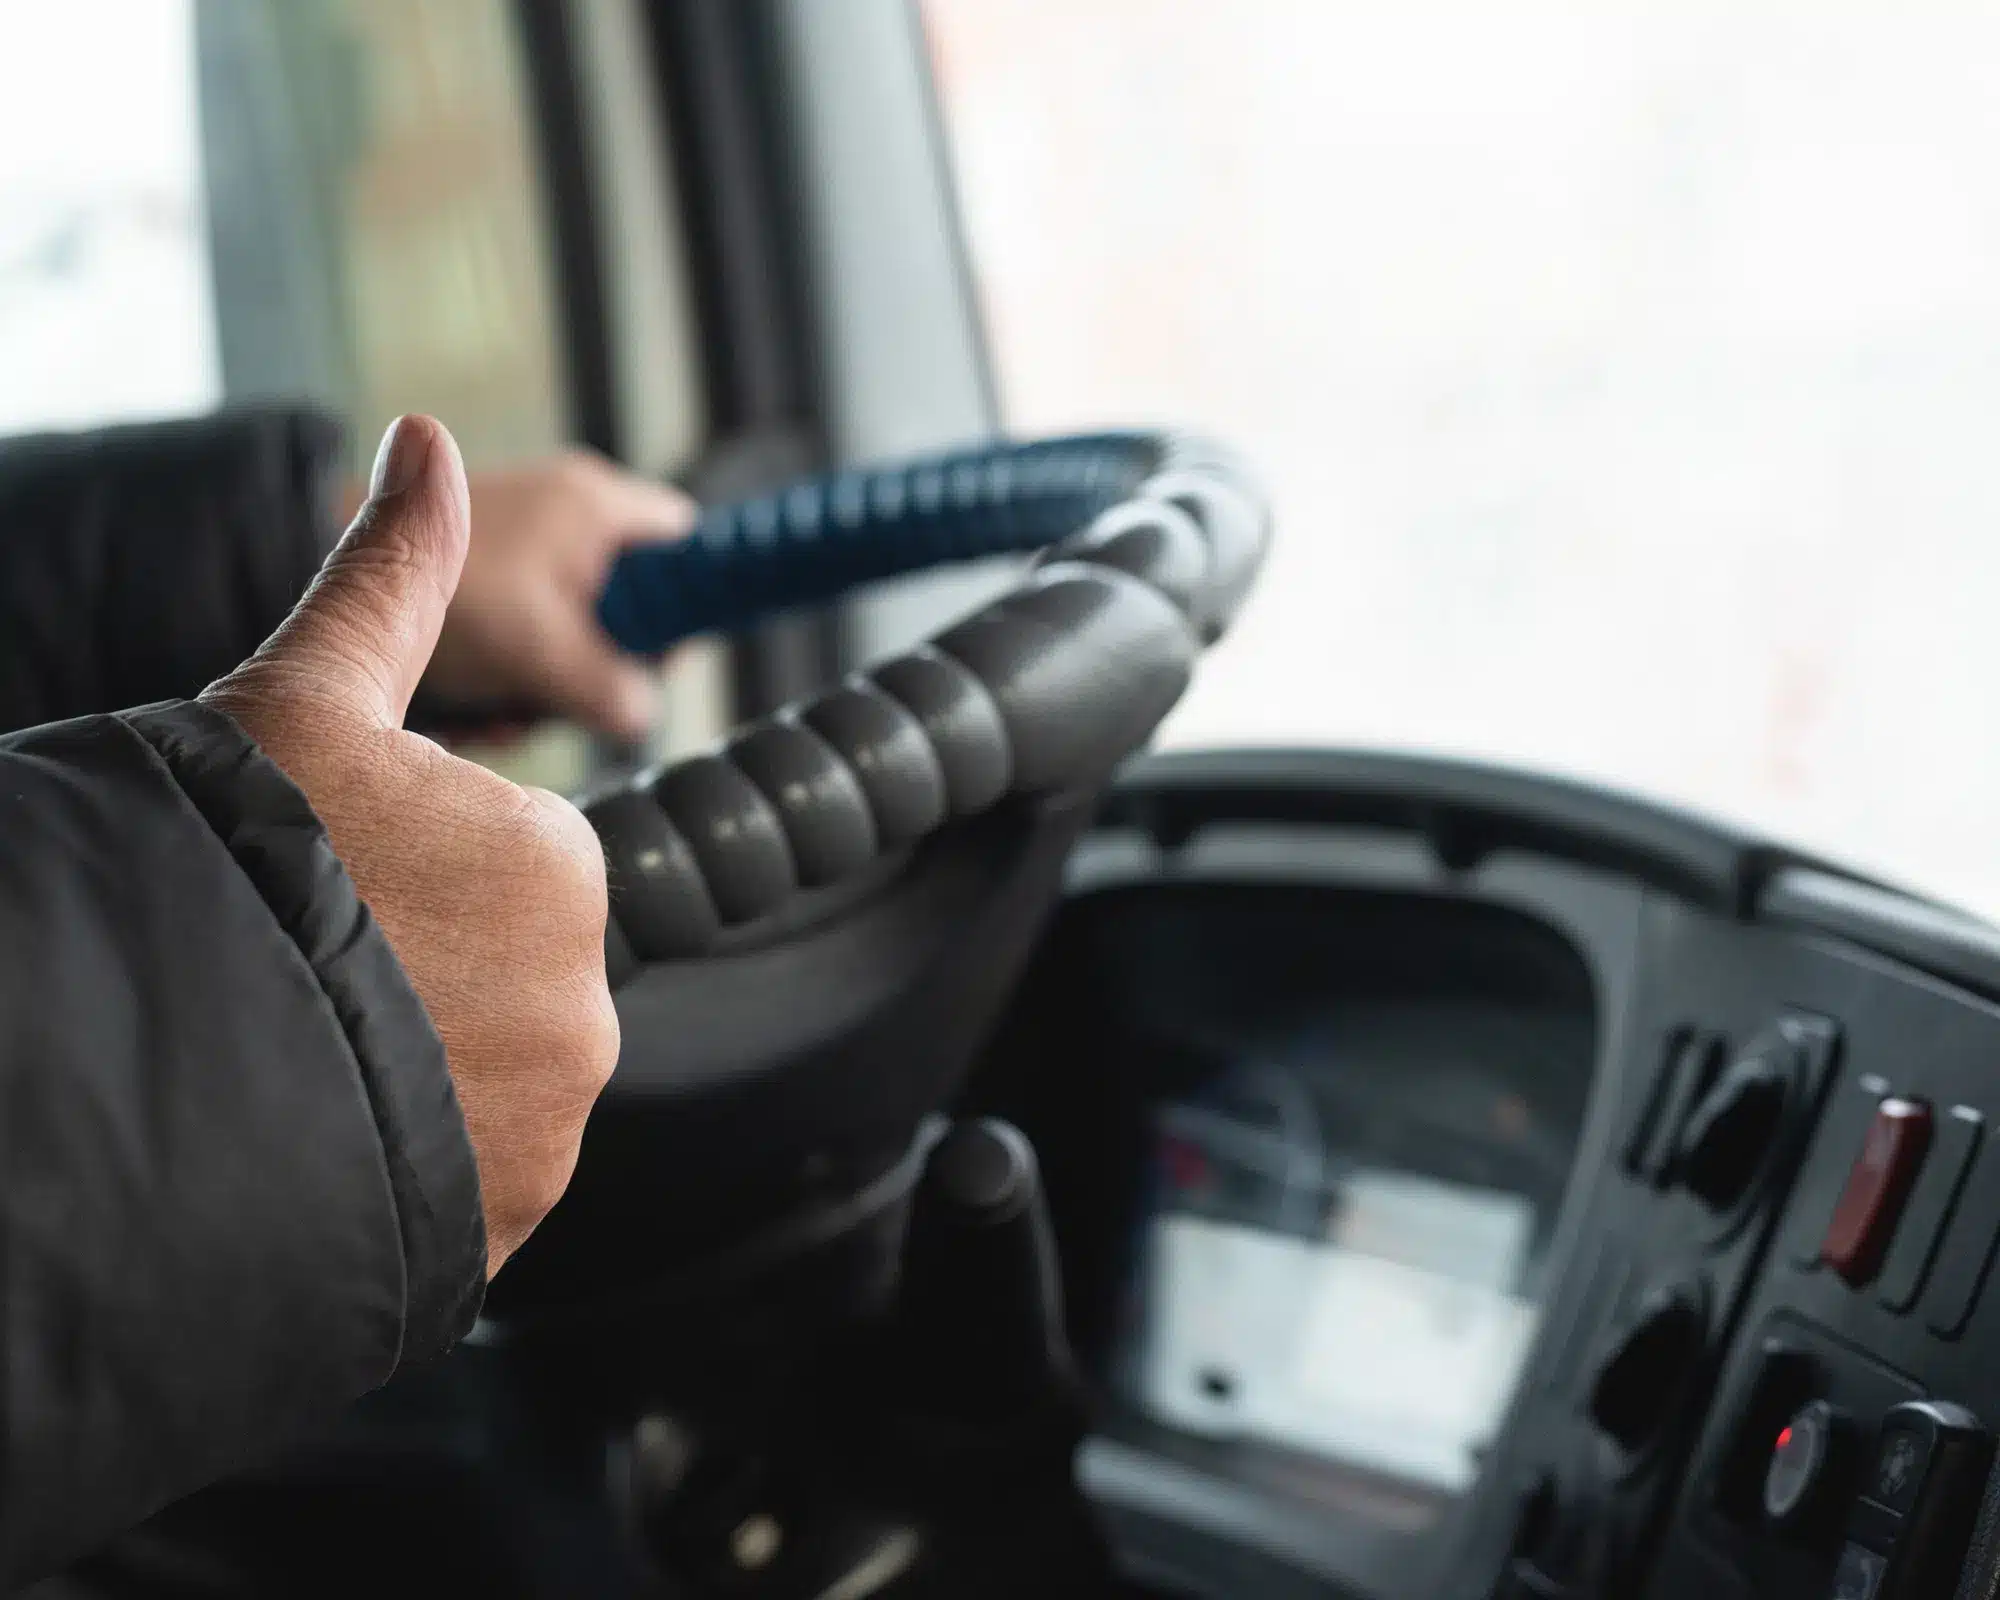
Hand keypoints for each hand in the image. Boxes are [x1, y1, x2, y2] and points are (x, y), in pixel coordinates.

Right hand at [207, 415, 618, 1275]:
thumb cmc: (214, 877)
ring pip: (477, 1074)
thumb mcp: (296, 702)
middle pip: (492, 968)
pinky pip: (461, 1170)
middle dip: (409, 968)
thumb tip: (432, 439)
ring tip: (289, 1053)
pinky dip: (403, 1154)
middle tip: (293, 975)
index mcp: (559, 863)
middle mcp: (585, 1005)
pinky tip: (311, 1133)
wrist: (129, 1096)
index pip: (500, 853)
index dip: (395, 861)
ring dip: (403, 1065)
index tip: (322, 884)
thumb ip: (388, 576)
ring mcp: (545, 1133)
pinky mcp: (500, 1232)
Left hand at [340, 450, 693, 741]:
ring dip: (543, 685)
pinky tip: (470, 702)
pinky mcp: (479, 583)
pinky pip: (520, 639)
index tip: (652, 659)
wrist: (294, 567)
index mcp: (596, 505)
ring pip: (569, 633)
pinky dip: (503, 678)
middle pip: (625, 604)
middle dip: (598, 666)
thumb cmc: (430, 597)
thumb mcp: (541, 650)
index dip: (683, 606)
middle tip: (560, 696)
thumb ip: (612, 686)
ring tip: (499, 706)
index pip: (685, 545)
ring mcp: (516, 548)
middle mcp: (561, 514)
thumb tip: (640, 712)